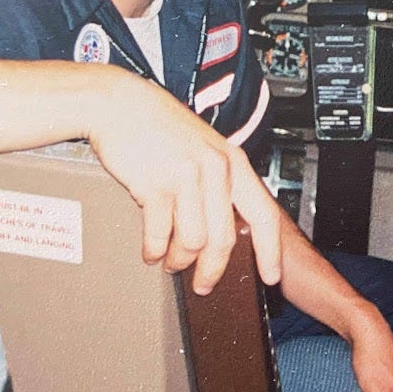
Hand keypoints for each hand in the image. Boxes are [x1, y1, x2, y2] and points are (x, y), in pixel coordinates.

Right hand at [87, 77, 281, 293]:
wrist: (121, 105)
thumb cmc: (161, 129)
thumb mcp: (204, 149)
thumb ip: (219, 182)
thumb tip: (224, 230)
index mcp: (233, 162)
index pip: (264, 213)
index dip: (270, 250)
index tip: (271, 276)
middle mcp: (215, 169)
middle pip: (225, 238)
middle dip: (213, 270)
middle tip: (203, 285)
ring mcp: (186, 176)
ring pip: (193, 242)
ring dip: (179, 260)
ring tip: (169, 262)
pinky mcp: (154, 184)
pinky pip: (159, 234)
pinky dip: (154, 250)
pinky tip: (150, 250)